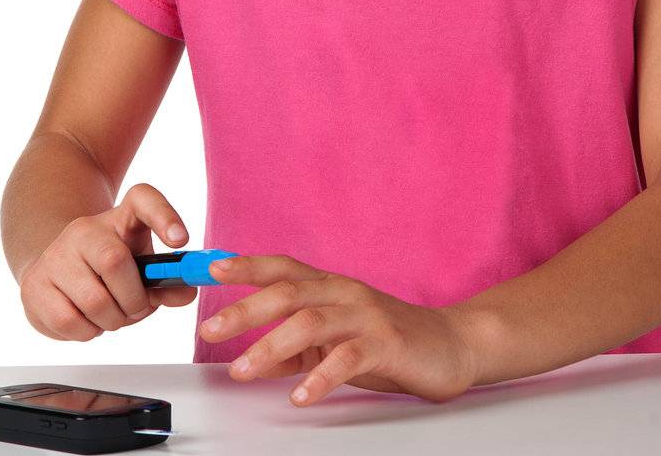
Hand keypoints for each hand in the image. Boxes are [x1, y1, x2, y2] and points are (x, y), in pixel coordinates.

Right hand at [18, 183, 198, 341]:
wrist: (56, 274)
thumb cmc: (106, 273)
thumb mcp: (141, 270)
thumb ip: (167, 283)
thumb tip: (185, 291)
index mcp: (120, 219)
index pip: (143, 199)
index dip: (164, 216)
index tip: (180, 239)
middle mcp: (84, 229)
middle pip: (115, 261)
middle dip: (133, 300)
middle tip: (133, 308)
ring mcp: (55, 254)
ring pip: (94, 300)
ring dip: (112, 321)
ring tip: (109, 315)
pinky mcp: (34, 285)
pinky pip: (69, 321)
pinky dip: (87, 332)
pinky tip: (86, 320)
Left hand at [202, 254, 478, 405]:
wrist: (450, 344)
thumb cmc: (387, 340)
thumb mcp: (332, 341)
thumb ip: (293, 348)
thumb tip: (252, 360)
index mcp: (328, 285)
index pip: (280, 268)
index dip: (245, 266)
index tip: (209, 270)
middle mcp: (343, 293)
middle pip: (286, 293)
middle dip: (244, 311)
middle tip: (210, 330)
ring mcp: (365, 315)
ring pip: (310, 323)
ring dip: (271, 346)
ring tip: (243, 369)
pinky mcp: (386, 343)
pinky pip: (347, 358)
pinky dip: (319, 377)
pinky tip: (300, 394)